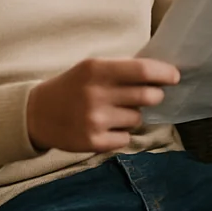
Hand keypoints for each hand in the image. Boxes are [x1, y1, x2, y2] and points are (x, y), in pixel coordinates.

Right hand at [26, 57, 179, 152]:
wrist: (36, 114)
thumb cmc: (73, 87)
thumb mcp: (91, 68)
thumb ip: (122, 69)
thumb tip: (162, 74)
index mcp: (97, 69)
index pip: (143, 70)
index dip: (164, 74)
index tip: (175, 77)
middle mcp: (96, 94)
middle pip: (147, 96)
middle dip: (154, 96)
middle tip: (149, 96)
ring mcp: (94, 120)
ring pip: (137, 118)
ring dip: (133, 115)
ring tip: (113, 112)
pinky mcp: (93, 142)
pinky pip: (126, 137)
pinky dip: (121, 133)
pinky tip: (105, 127)